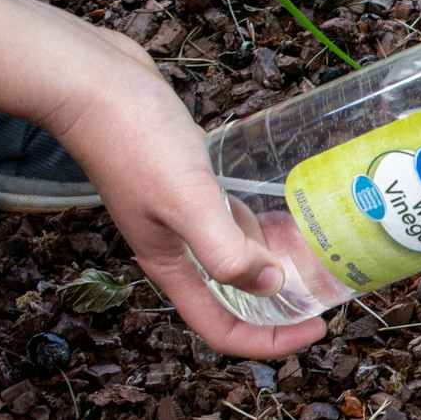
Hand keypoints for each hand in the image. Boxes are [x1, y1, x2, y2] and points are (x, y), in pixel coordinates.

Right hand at [0, 0, 324, 358]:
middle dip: (280, 302)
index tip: (317, 326)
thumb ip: (227, 252)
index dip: (270, 341)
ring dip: (275, 259)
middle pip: (234, 297)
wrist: (92, 78)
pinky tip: (286, 209)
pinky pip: (232, 215)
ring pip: (237, 253)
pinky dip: (259, 221)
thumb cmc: (135, 140)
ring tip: (321, 250)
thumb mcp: (188, 204)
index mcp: (171, 265)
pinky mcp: (187, 181)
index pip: (222, 328)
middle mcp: (176, 247)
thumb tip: (270, 286)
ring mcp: (181, 213)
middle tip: (328, 288)